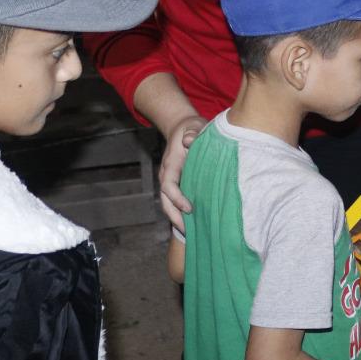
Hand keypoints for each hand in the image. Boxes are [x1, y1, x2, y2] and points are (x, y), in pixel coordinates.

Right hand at [157, 113, 207, 230]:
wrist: (183, 127)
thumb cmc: (191, 128)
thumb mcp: (194, 126)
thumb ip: (193, 132)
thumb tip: (189, 140)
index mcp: (170, 164)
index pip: (169, 185)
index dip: (177, 198)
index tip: (190, 208)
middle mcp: (167, 174)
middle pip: (165, 201)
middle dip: (175, 217)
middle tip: (189, 232)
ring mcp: (171, 180)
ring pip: (169, 204)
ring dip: (177, 219)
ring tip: (192, 233)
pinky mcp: (177, 183)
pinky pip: (176, 201)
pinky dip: (181, 213)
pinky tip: (194, 223)